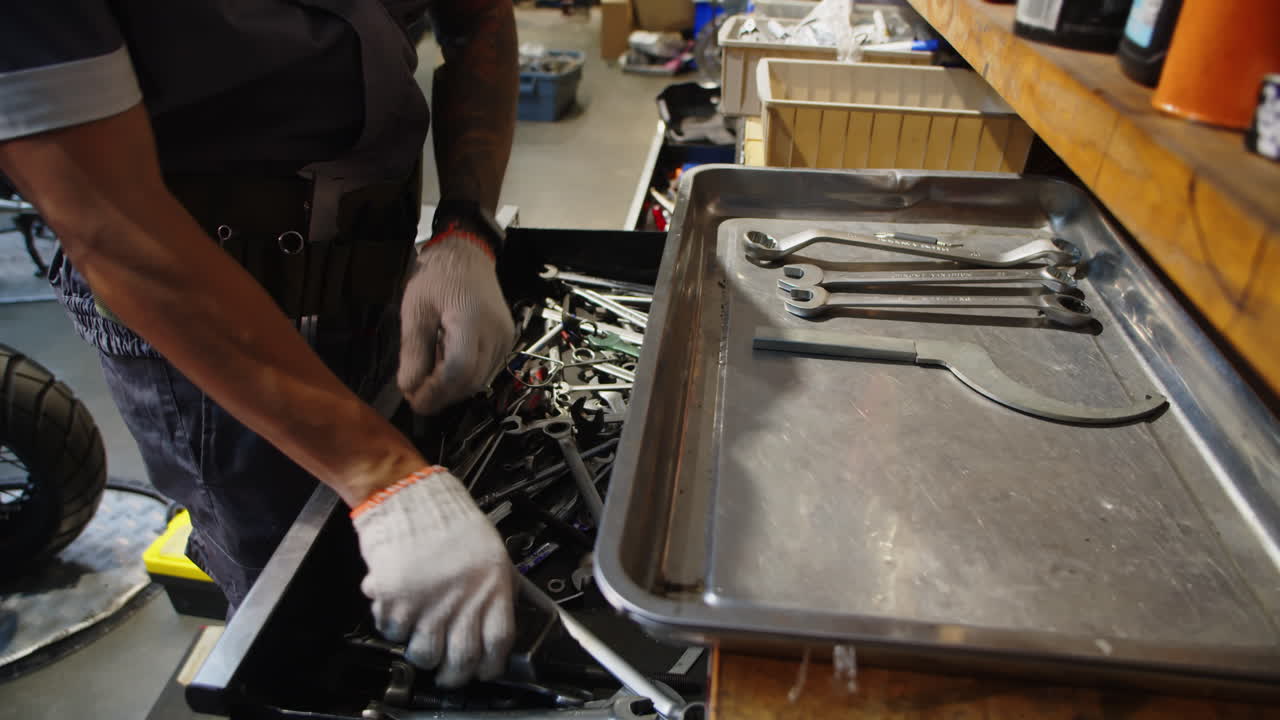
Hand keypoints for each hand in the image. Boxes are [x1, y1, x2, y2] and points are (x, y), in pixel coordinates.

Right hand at [351, 467, 515, 686]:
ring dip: (423, 654)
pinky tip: (401, 612)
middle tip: (450, 673)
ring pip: (425, 654)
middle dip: (455, 675)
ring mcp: (427, 602)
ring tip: (422, 642)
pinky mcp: (395, 600)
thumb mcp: (492, 552)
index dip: (492, 664)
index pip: (498, 642)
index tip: (485, 669)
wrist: (409, 496)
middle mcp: (461, 599)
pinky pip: (394, 632)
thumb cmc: (449, 519)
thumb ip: (496, 589)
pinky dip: (394, 629)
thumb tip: (498, 621)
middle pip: (461, 659)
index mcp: (491, 586)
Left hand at [398, 233, 513, 414]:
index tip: (413, 400)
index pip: (459, 370)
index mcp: (472, 321)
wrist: (467, 257)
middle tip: (415, 396)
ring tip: (428, 381)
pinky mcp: (506, 342)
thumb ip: (413, 351)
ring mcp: (505, 339)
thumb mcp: (416, 310)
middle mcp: (496, 334)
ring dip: (452, 389)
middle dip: (442, 395)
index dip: (435, 392)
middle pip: (471, 381)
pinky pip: (486, 370)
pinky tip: (445, 368)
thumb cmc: (439, 278)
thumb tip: (410, 388)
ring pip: (480, 380)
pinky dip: (464, 378)